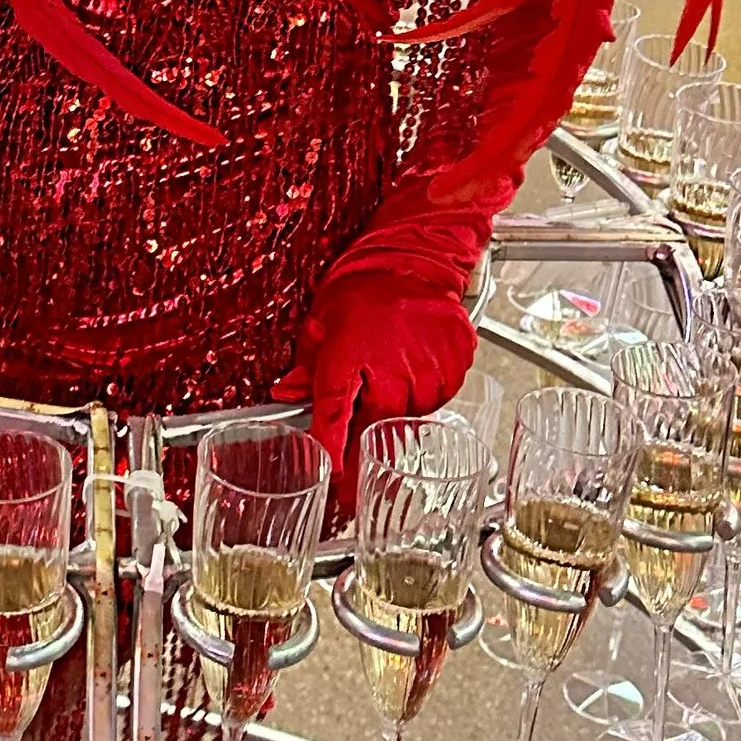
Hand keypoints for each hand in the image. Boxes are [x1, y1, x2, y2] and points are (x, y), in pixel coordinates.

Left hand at [285, 272, 478, 477]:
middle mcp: (389, 376)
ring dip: (396, 407)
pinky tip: (413, 362)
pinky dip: (424, 389)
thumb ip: (305, 366)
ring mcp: (426, 376)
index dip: (331, 458)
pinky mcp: (454, 371)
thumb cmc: (365, 287)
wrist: (414, 260)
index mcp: (346, 364)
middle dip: (365, 436)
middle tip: (364, 420)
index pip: (333, 423)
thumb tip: (286, 393)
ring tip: (390, 367)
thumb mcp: (321, 323)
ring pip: (408, 417)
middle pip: (374, 432)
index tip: (331, 480)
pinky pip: (437, 398)